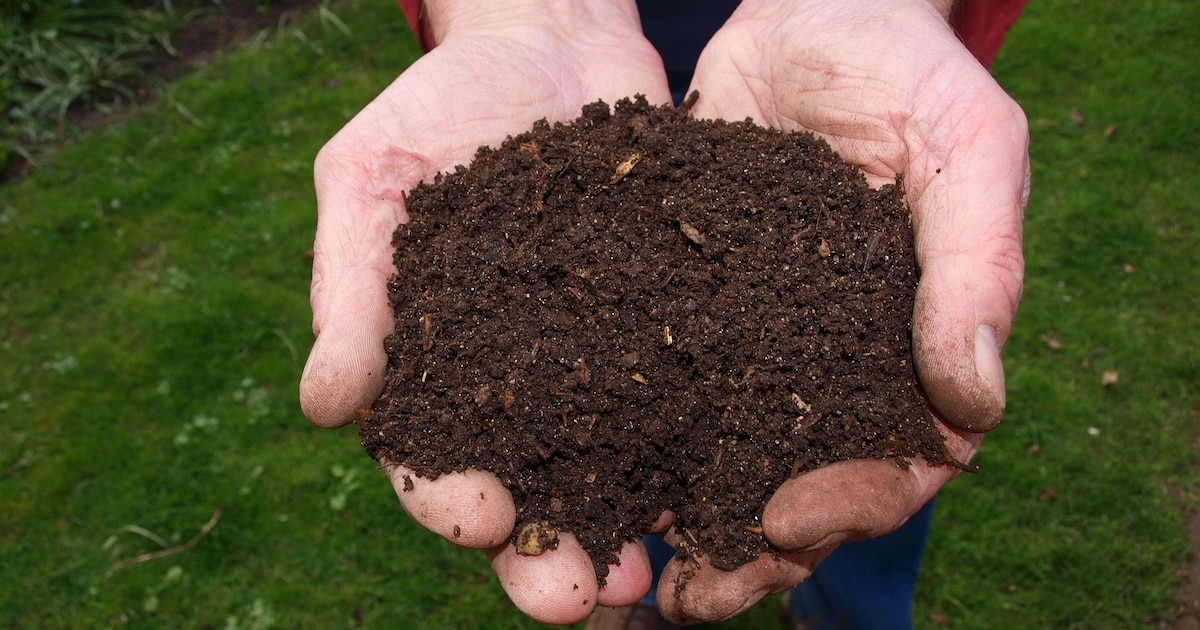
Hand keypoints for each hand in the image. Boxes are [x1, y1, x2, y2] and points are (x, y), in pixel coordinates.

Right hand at [299, 1, 671, 623]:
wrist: (550, 40)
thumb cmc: (440, 105)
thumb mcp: (371, 177)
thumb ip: (349, 289)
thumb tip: (324, 408)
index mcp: (435, 366)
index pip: (430, 457)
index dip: (449, 499)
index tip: (479, 518)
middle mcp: (519, 385)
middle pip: (528, 493)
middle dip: (545, 556)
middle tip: (576, 599)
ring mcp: (599, 362)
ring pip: (612, 472)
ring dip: (627, 532)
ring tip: (650, 580)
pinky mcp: (667, 330)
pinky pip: (686, 401)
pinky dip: (701, 452)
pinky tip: (726, 488)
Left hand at [652, 0, 1028, 622]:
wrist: (807, 10)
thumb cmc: (903, 68)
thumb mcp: (965, 145)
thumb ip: (978, 264)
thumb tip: (976, 404)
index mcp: (910, 349)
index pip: (898, 462)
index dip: (850, 505)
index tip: (783, 520)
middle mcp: (828, 365)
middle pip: (798, 488)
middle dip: (749, 551)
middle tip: (689, 597)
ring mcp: (752, 345)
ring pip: (718, 459)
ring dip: (676, 523)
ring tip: (622, 573)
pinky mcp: (680, 312)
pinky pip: (650, 390)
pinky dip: (619, 442)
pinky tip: (573, 478)